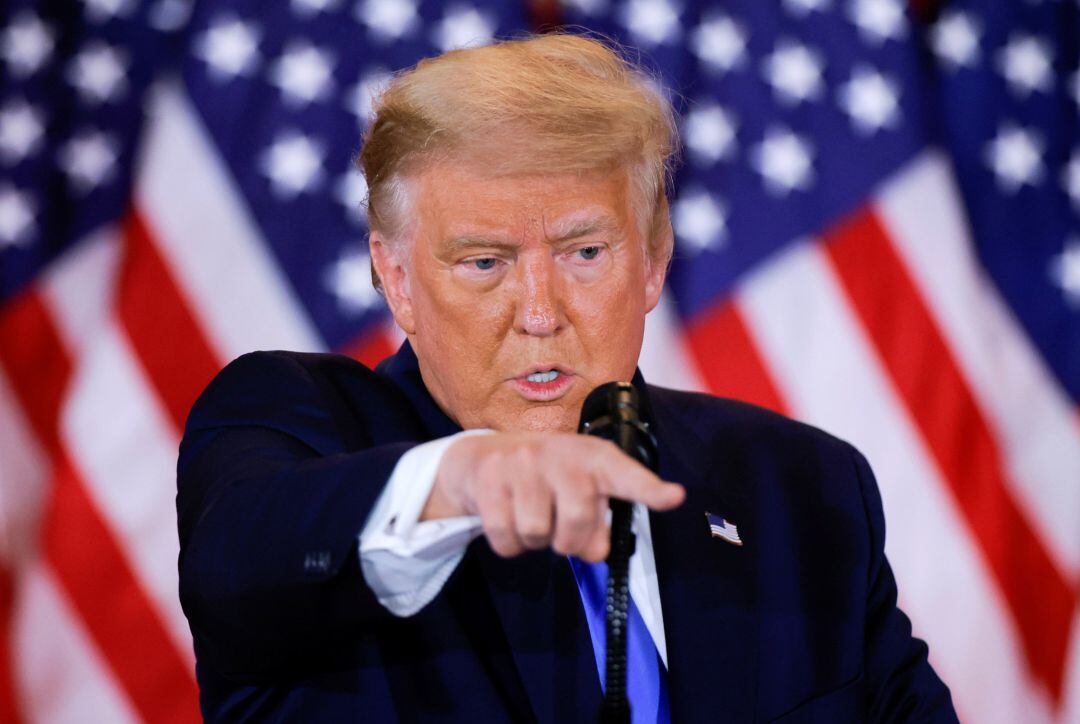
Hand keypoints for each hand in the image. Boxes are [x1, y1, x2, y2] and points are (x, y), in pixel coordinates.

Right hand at [423, 433, 684, 561]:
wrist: (486, 456)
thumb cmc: (547, 479)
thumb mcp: (579, 492)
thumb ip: (597, 525)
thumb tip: (597, 552)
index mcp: (593, 458)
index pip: (625, 474)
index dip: (649, 489)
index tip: (674, 497)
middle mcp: (559, 454)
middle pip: (577, 520)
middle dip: (569, 540)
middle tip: (560, 530)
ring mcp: (522, 464)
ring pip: (537, 533)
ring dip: (536, 541)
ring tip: (531, 518)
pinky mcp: (489, 479)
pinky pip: (506, 538)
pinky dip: (510, 545)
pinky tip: (508, 521)